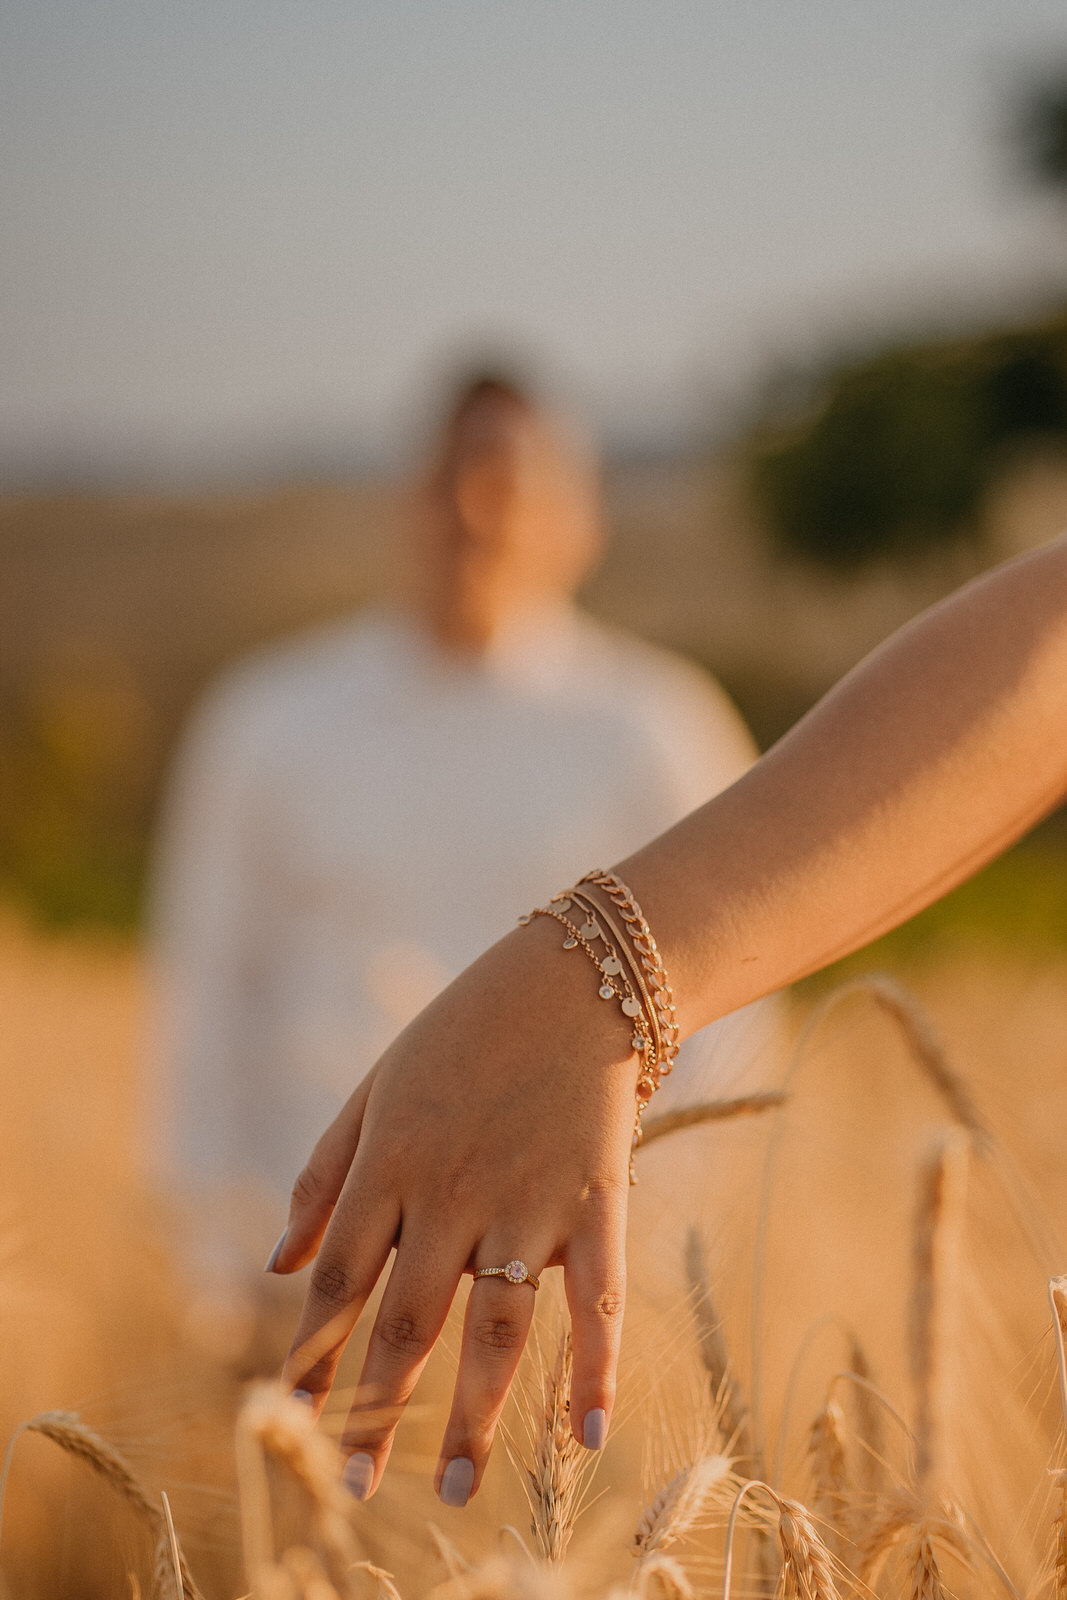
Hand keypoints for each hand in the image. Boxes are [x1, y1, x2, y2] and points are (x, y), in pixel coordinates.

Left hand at [270, 914, 637, 1505]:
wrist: (573, 975)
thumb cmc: (463, 1031)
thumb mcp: (374, 1086)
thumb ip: (322, 1175)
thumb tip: (276, 1267)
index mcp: (389, 1165)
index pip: (337, 1283)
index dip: (309, 1357)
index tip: (290, 1420)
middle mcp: (451, 1194)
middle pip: (409, 1323)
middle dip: (380, 1409)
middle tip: (358, 1486)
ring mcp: (527, 1200)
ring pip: (496, 1328)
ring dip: (474, 1415)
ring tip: (455, 1489)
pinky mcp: (595, 1200)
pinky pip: (597, 1298)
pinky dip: (596, 1368)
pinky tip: (588, 1435)